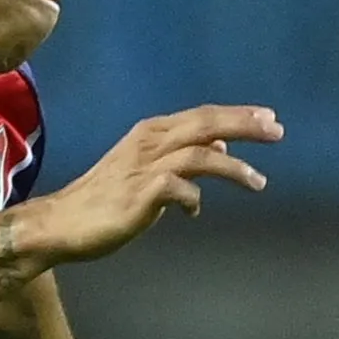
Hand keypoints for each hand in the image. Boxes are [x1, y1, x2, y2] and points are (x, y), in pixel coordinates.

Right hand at [5, 106, 279, 270]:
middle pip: (207, 124)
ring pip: (201, 154)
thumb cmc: (105, 199)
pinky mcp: (141, 193)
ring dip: (234, 167)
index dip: (237, 115)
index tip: (269, 119)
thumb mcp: (147, 168)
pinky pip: (181, 190)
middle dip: (245, 125)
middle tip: (277, 131)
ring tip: (259, 182)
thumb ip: (182, 154)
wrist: (62, 223)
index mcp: (152, 132)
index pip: (203, 115)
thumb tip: (220, 142)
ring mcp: (145, 166)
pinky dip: (195, 200)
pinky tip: (194, 213)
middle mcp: (150, 142)